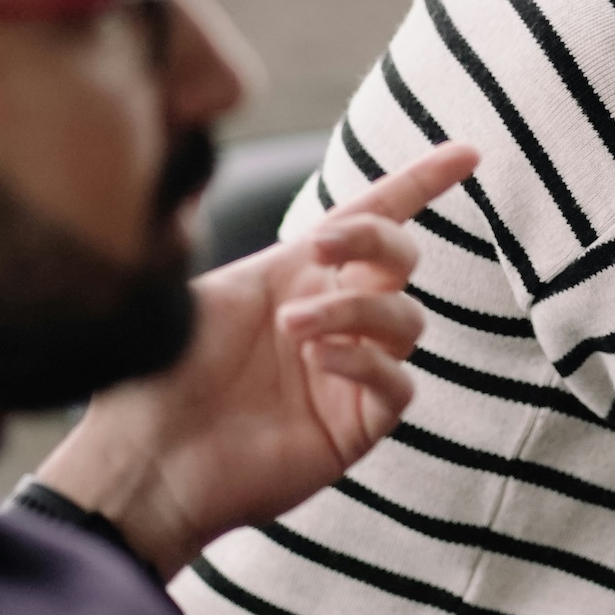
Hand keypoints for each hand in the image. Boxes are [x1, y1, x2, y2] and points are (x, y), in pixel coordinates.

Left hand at [32, 142, 480, 576]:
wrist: (146, 460)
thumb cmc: (159, 379)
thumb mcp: (198, 295)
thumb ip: (257, 257)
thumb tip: (288, 224)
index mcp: (297, 276)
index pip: (372, 219)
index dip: (421, 184)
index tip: (468, 154)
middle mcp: (333, 317)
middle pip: (401, 258)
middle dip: (375, 239)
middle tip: (320, 249)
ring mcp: (349, 372)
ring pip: (406, 319)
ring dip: (356, 308)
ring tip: (293, 327)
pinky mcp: (356, 426)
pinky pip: (397, 382)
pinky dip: (364, 360)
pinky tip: (316, 360)